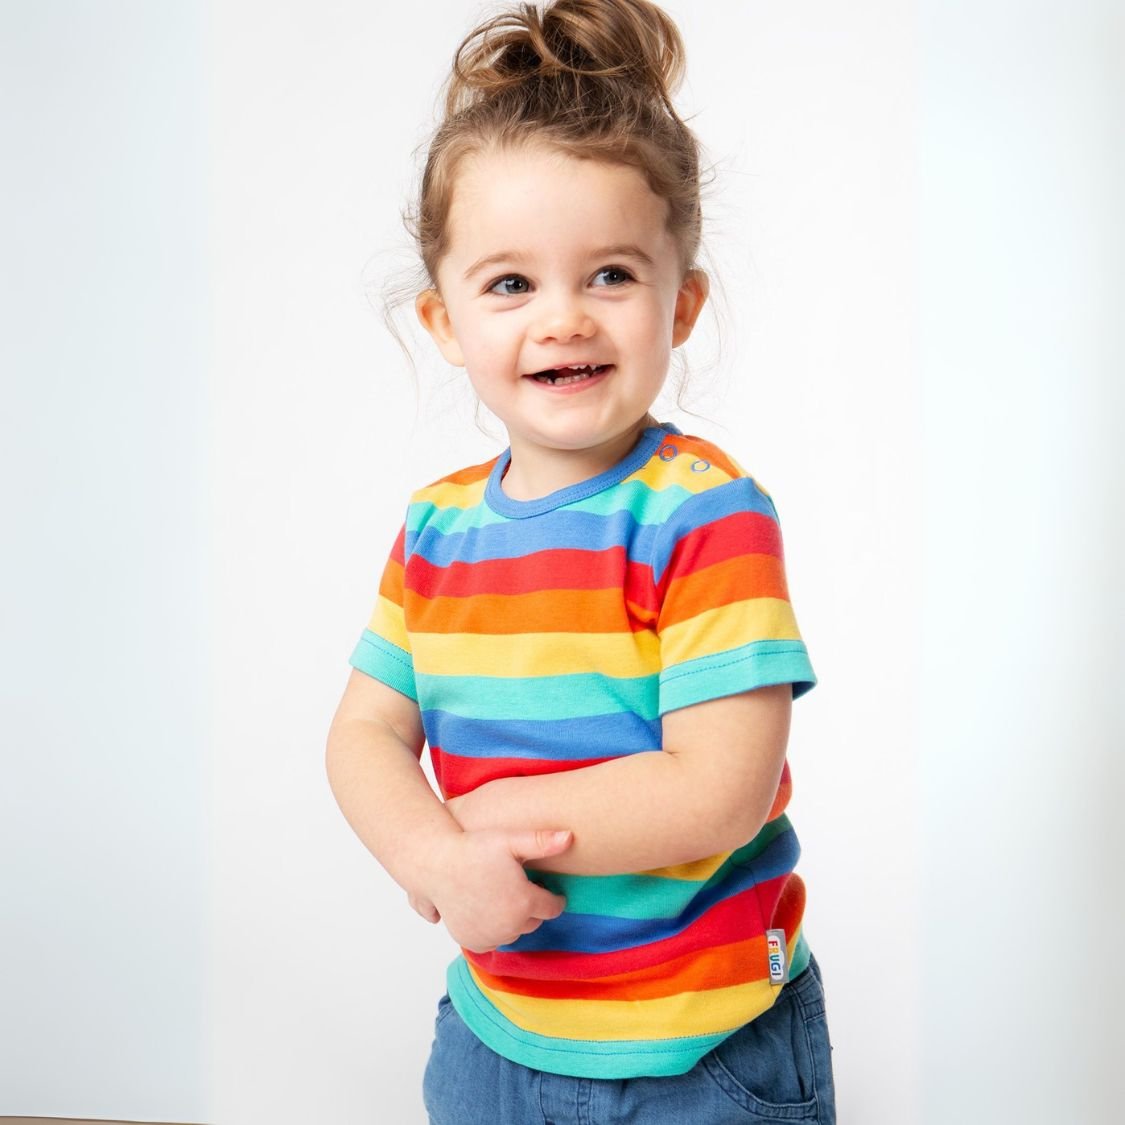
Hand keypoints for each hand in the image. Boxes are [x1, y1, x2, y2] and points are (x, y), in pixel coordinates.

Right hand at [416, 827, 571, 952]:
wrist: (436, 864)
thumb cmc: (474, 848)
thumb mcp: (510, 839)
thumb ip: (542, 841)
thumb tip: (571, 837)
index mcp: (524, 903)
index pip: (553, 908)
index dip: (553, 897)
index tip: (549, 890)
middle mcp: (510, 926)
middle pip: (534, 922)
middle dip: (532, 908)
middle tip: (521, 888)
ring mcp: (491, 937)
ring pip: (514, 932)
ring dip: (513, 920)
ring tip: (503, 896)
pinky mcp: (474, 942)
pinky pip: (494, 941)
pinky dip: (495, 930)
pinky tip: (490, 910)